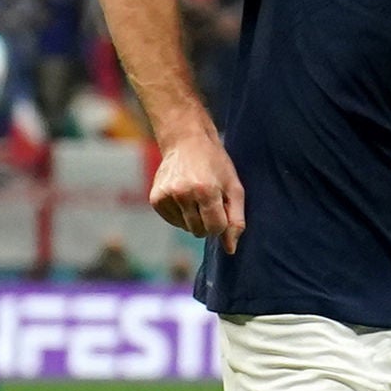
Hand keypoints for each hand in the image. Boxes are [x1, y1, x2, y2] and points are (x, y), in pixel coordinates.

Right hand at [149, 129, 246, 250]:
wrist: (186, 141)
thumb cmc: (216, 164)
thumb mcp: (234, 188)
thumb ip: (236, 219)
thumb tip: (230, 250)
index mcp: (205, 191)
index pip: (216, 228)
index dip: (222, 222)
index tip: (223, 207)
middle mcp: (182, 194)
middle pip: (199, 231)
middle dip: (209, 222)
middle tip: (210, 200)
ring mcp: (166, 196)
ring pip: (186, 228)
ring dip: (195, 218)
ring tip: (197, 195)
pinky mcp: (155, 199)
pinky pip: (173, 221)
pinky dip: (182, 215)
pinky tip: (184, 196)